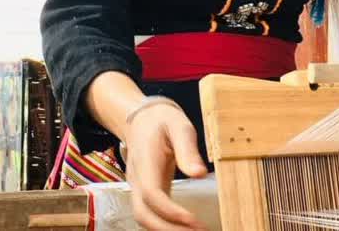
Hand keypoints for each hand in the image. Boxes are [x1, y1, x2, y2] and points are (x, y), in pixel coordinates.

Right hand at [123, 102, 209, 229]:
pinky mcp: (146, 192)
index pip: (152, 193)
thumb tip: (200, 174)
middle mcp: (137, 178)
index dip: (170, 211)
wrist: (142, 120)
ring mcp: (138, 187)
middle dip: (167, 229)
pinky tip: (185, 228)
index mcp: (145, 161)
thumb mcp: (179, 126)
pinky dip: (165, 225)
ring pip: (144, 217)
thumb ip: (188, 149)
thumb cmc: (162, 120)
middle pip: (142, 214)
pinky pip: (151, 214)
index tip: (193, 220)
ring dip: (166, 230)